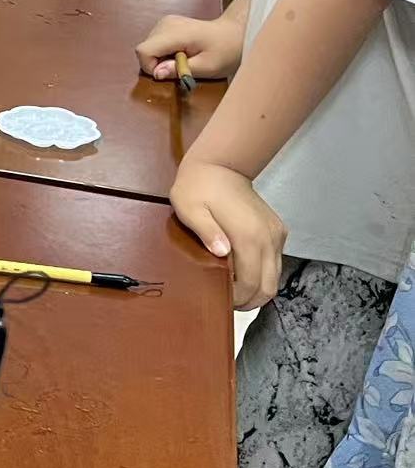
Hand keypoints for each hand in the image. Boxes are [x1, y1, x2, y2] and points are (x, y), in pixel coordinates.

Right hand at [135, 13, 244, 82]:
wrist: (235, 33)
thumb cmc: (226, 51)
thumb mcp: (207, 67)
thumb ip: (179, 70)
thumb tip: (157, 73)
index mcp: (175, 33)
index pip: (144, 50)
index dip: (150, 66)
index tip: (169, 73)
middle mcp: (165, 24)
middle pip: (145, 48)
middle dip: (157, 63)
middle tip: (181, 67)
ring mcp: (165, 21)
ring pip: (149, 46)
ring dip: (161, 58)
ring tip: (184, 59)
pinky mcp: (167, 23)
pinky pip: (155, 42)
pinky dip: (164, 52)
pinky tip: (182, 52)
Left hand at [170, 162, 286, 308]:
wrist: (220, 165)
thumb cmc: (198, 188)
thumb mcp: (190, 209)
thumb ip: (206, 232)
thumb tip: (221, 253)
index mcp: (248, 236)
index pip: (251, 283)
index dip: (237, 299)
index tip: (220, 301)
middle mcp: (269, 238)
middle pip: (268, 286)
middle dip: (249, 300)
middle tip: (227, 302)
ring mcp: (276, 234)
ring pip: (275, 277)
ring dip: (257, 288)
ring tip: (234, 290)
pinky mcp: (278, 230)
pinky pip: (275, 262)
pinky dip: (263, 273)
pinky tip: (242, 272)